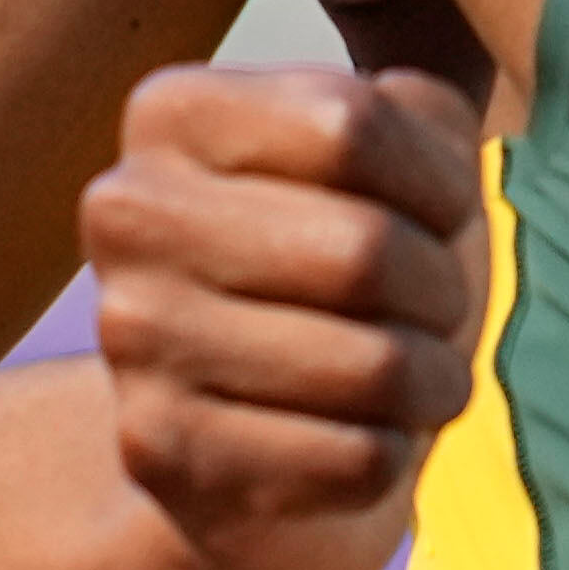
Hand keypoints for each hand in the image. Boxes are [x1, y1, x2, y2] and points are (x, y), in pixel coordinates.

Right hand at [78, 62, 482, 569]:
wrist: (264, 433)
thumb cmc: (351, 274)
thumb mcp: (398, 164)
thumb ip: (425, 111)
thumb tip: (417, 112)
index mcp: (172, 114)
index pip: (355, 126)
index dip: (442, 186)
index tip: (436, 217)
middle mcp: (126, 214)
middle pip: (364, 250)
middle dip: (441, 292)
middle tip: (431, 311)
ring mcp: (131, 337)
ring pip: (373, 366)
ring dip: (433, 381)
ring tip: (413, 377)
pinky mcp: (160, 451)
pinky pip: (356, 458)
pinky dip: (392, 454)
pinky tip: (356, 439)